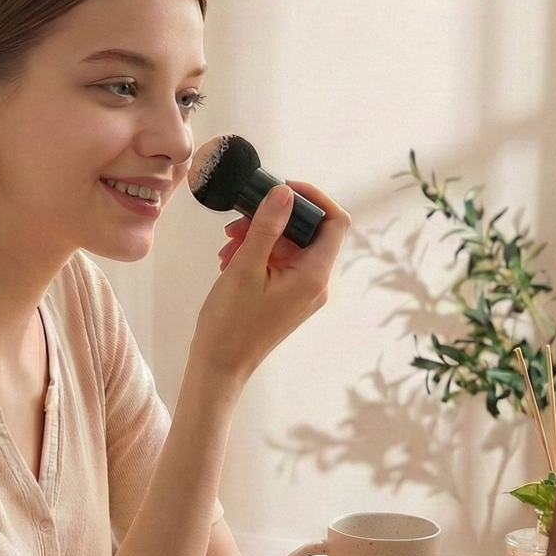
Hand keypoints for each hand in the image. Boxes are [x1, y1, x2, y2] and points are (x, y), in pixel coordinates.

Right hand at [191, 178, 349, 384]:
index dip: (312, 198)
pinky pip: (280, 263)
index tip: (280, 189)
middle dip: (274, 219)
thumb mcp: (245, 268)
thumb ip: (267, 227)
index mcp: (314, 275)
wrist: (219, 365)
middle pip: (309, 231)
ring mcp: (303, 291)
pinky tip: (231, 260)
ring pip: (290, 246)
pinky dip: (258, 254)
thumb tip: (284, 193)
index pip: (335, 222)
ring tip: (229, 246)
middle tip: (239, 222)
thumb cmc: (230, 323)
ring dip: (260, 237)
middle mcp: (316, 283)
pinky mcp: (288, 297)